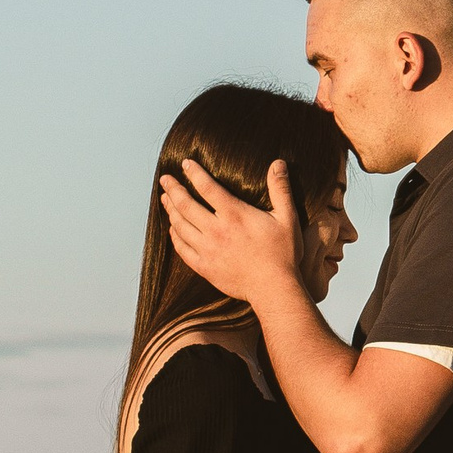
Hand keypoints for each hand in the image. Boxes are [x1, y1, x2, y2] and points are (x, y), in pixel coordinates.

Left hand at [160, 157, 300, 301]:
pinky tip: (172, 229)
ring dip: (170, 210)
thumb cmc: (282, 253)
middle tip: (165, 179)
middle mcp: (216, 230)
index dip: (194, 173)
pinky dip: (174, 236)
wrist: (273, 289)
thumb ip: (280, 189)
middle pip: (186, 205)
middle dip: (173, 189)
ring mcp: (208, 250)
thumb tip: (278, 163)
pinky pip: (182, 249)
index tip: (185, 163)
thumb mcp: (287, 218)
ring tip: (165, 199)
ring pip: (180, 226)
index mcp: (235, 215)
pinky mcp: (204, 267)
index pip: (207, 187)